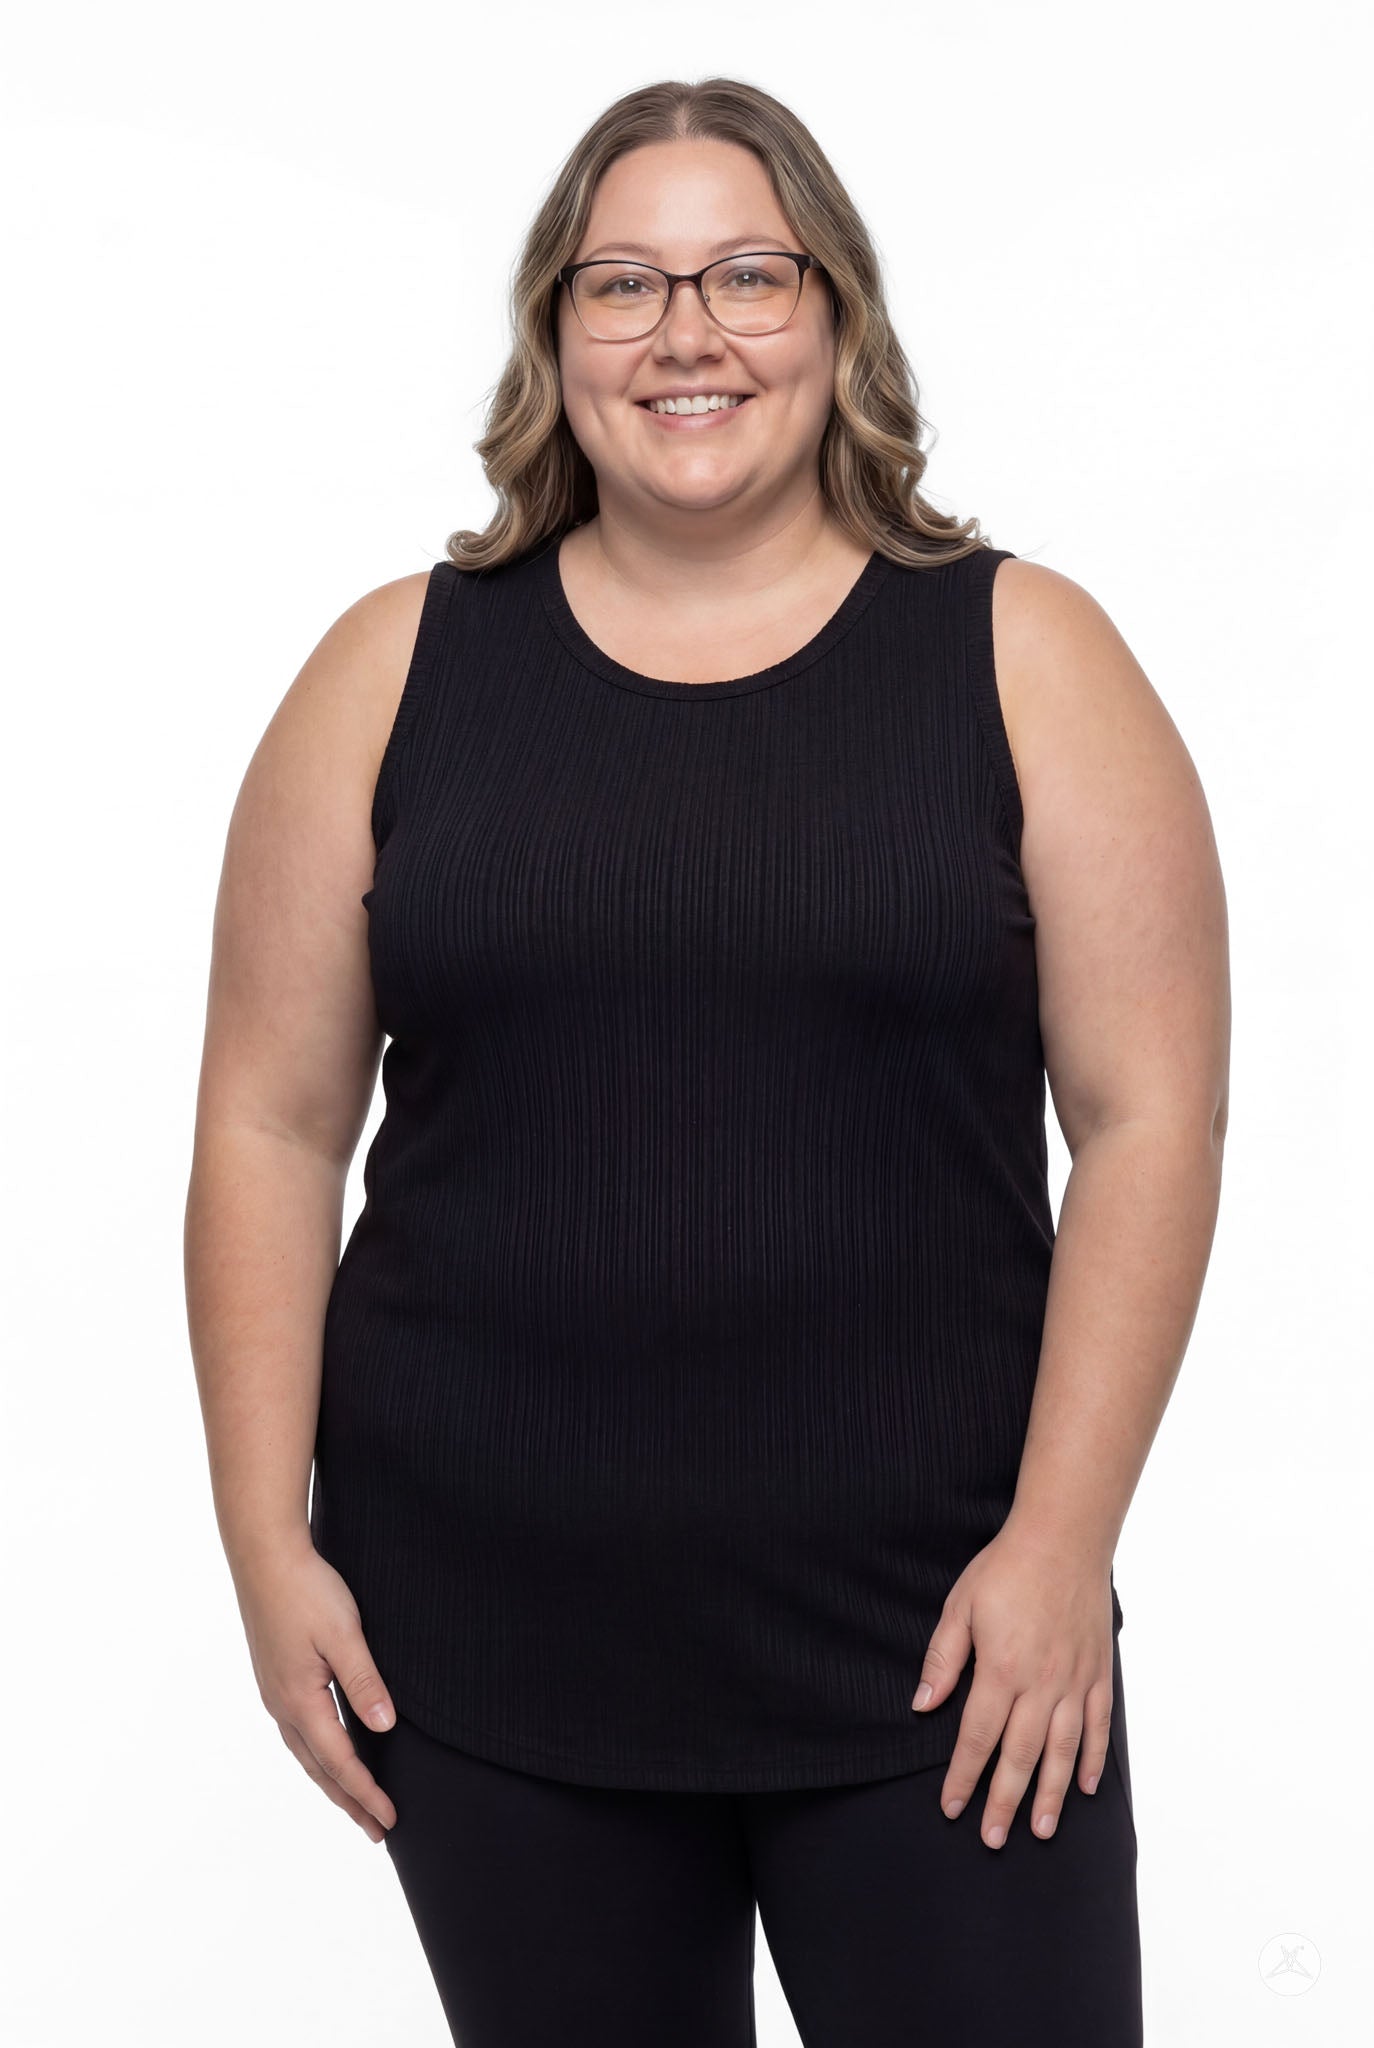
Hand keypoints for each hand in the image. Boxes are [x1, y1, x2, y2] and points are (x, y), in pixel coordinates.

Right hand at [229, 1532, 398, 1843]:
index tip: (390, 1819)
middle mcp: (282, 1705)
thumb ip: (364, 1682)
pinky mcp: (275, 1676)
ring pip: (306, 1752)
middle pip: (320, 1768)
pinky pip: (299, 1731)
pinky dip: (318, 1753)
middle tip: (376, 1831)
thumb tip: (384, 1728)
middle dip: (349, 1801)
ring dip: (332, 1781)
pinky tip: (327, 1750)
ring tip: (354, 1802)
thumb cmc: (306, 1590)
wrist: (264, 1555)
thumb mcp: (344, 1635)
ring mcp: (275, 1692)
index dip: (366, 1793)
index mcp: (300, 1700)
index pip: (340, 1762)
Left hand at [911, 1523, 1115, 1847]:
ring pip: (1063, 1752)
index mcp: (1001, 1670)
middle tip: (992, 1839)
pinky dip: (1093, 1760)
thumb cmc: (1006, 1569)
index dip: (963, 1777)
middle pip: (1020, 1757)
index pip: (977, 1738)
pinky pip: (1098, 1726)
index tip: (952, 1808)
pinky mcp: (1098, 1673)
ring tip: (1041, 1831)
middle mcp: (1041, 1685)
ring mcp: (1075, 1682)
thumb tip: (922, 1706)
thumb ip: (943, 1660)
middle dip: (1004, 1801)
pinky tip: (1084, 1787)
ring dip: (1050, 1795)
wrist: (1064, 1539)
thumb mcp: (959, 1607)